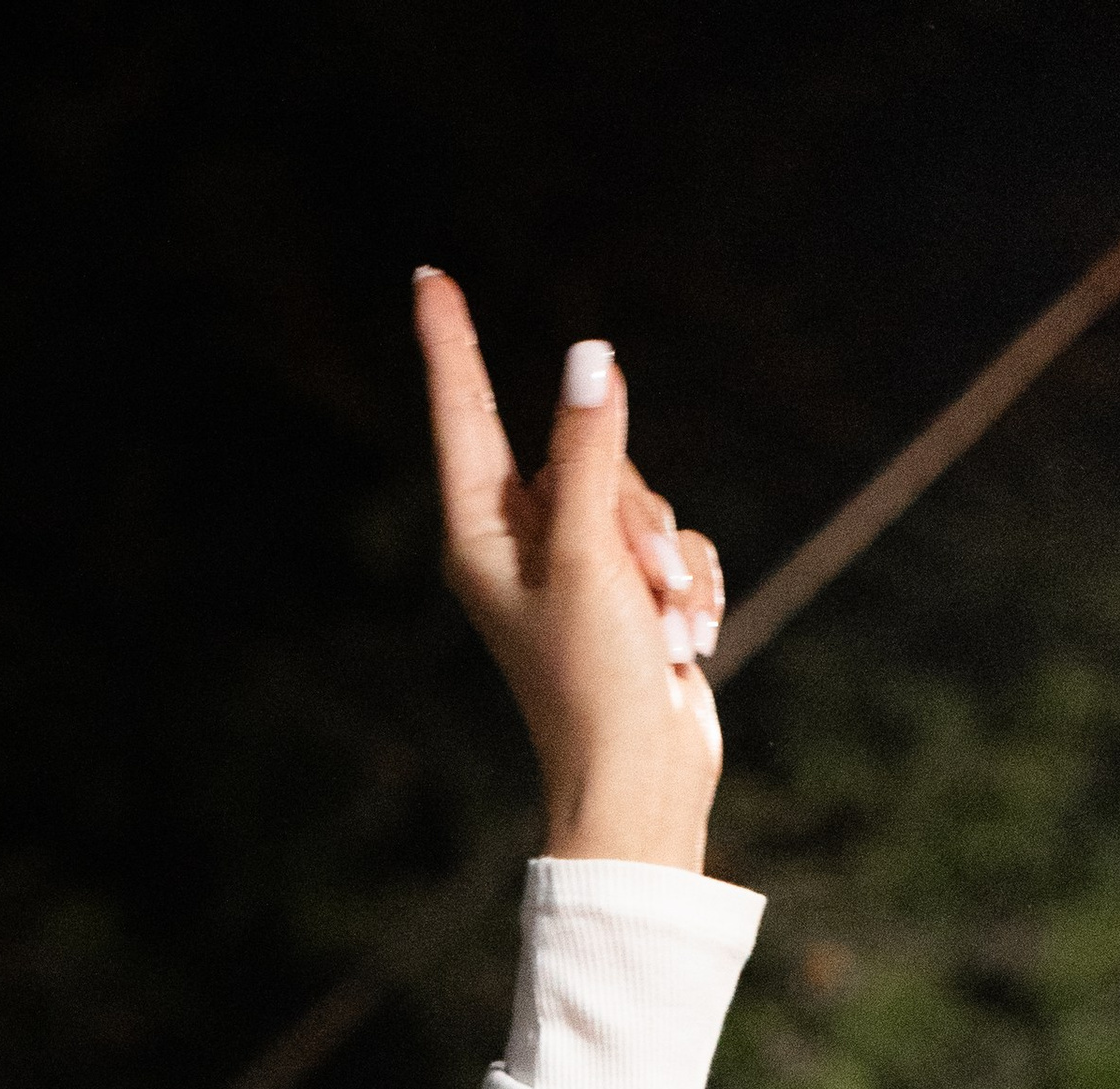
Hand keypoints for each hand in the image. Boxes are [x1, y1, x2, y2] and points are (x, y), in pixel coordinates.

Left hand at [413, 268, 721, 871]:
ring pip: (643, 497)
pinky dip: (691, 587)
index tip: (427, 276)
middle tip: (644, 588)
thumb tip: (590, 360)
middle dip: (636, 512)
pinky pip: (677, 544)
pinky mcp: (629, 593)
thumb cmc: (592, 681)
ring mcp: (579, 569)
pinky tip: (685, 643)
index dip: (452, 344)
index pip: (467, 415)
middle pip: (590, 453)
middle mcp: (524, 545)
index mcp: (482, 536)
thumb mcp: (590, 555)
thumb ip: (590, 452)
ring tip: (665, 632)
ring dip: (669, 560)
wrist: (639, 780)